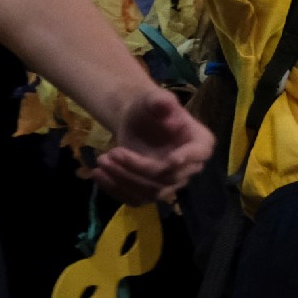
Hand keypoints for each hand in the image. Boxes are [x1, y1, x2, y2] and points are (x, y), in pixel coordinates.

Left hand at [91, 88, 215, 204]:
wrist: (135, 122)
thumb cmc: (149, 108)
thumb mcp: (154, 98)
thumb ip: (161, 101)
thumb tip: (167, 110)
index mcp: (199, 142)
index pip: (198, 154)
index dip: (186, 159)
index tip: (169, 160)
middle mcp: (189, 168)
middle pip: (167, 177)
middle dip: (137, 167)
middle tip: (112, 153)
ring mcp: (170, 184)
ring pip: (150, 193)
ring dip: (123, 180)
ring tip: (101, 161)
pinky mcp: (150, 193)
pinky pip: (135, 199)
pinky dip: (115, 190)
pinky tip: (98, 174)